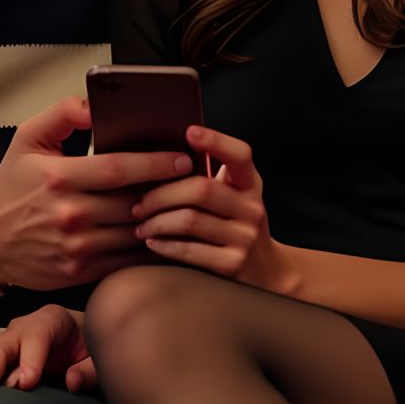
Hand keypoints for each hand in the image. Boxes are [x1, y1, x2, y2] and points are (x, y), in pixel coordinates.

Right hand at [0, 96, 193, 290]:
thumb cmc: (13, 185)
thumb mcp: (27, 138)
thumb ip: (63, 113)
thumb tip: (95, 103)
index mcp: (59, 177)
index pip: (119, 169)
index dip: (156, 163)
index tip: (183, 158)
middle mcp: (69, 214)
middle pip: (133, 202)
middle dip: (168, 191)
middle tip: (195, 181)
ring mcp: (76, 247)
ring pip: (135, 233)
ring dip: (164, 221)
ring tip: (186, 206)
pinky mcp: (80, 272)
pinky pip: (126, 261)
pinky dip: (149, 249)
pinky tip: (165, 234)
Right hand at [0, 305, 96, 395]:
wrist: (80, 343)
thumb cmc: (87, 350)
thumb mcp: (98, 358)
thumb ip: (90, 370)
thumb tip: (72, 381)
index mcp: (51, 320)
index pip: (37, 337)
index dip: (30, 359)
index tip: (26, 383)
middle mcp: (23, 326)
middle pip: (1, 343)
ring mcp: (6, 340)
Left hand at [131, 126, 292, 292]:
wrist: (265, 271)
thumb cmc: (234, 224)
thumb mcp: (234, 197)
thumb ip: (211, 177)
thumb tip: (163, 155)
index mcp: (250, 184)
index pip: (240, 155)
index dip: (216, 141)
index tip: (189, 132)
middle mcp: (252, 208)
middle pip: (200, 189)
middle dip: (161, 194)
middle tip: (138, 203)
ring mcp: (245, 237)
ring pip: (189, 220)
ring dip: (156, 221)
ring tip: (141, 224)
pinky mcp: (233, 264)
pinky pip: (188, 250)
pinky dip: (164, 244)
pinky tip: (152, 242)